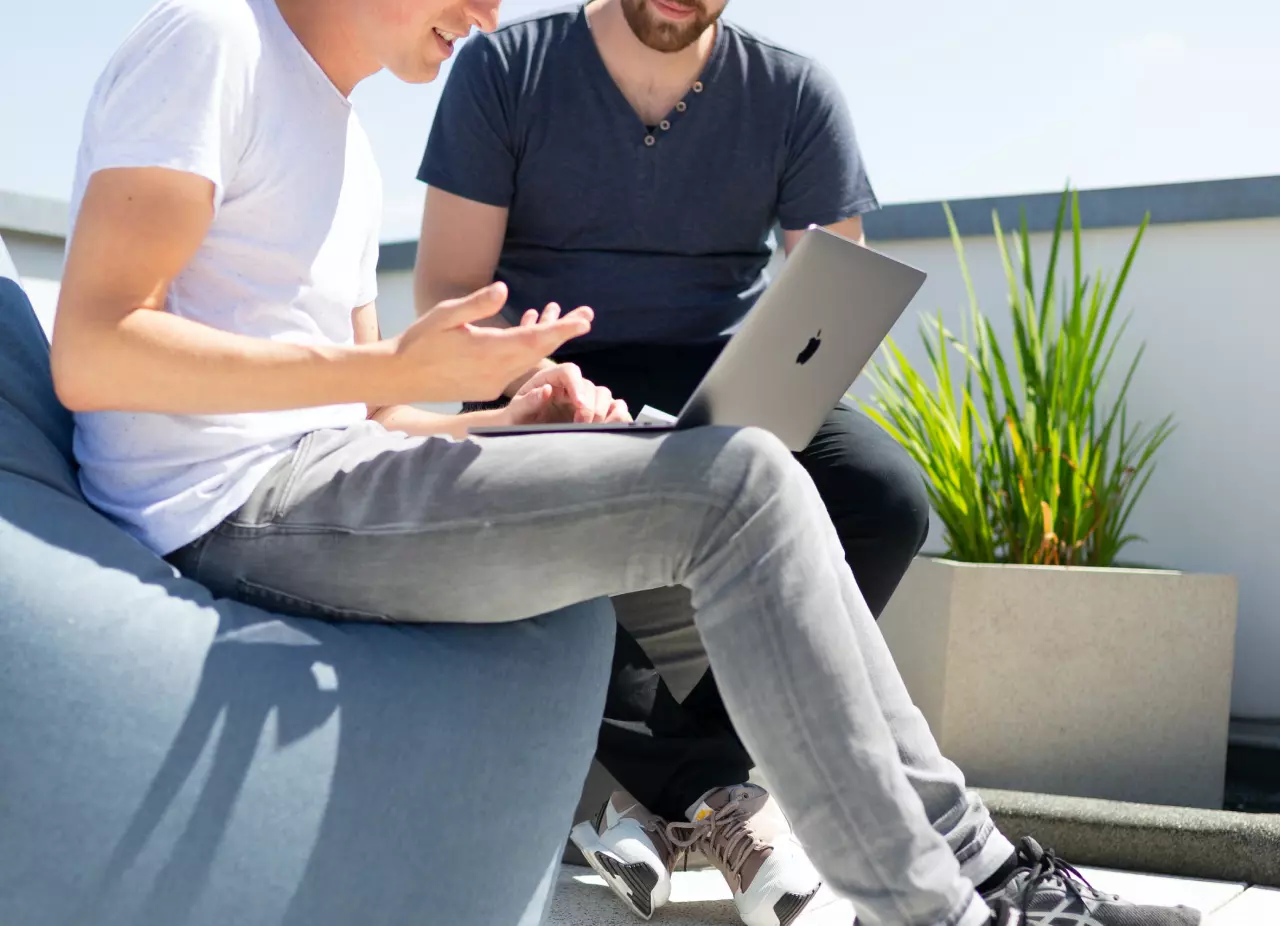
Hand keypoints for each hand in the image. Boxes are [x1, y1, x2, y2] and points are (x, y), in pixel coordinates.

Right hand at [391, 283, 591, 402]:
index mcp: (487, 350)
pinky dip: (527, 351)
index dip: (562, 329)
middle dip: (563, 333)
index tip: (585, 321)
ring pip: (529, 361)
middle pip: (539, 351)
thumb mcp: (445, 315)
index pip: (534, 339)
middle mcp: (495, 371)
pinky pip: (516, 369)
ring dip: (545, 340)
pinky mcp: (488, 389)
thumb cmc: (419, 341)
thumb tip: (505, 289)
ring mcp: (493, 384)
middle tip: (586, 316)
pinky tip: (530, 331)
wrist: (399, 377)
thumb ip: (477, 304)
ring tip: (562, 318)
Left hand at [511, 354, 630, 424]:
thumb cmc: (516, 420)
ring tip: (589, 429)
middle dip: (590, 406)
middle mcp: (570, 385)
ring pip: (604, 395)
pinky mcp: (595, 412)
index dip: (577, 386)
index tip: (580, 406)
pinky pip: (614, 407)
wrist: (522, 433)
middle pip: (590, 386)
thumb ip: (528, 401)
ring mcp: (584, 398)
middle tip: (581, 425)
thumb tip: (546, 390)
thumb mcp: (515, 412)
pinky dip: (617, 415)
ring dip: (602, 412)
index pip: (569, 371)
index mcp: (550, 378)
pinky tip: (608, 427)